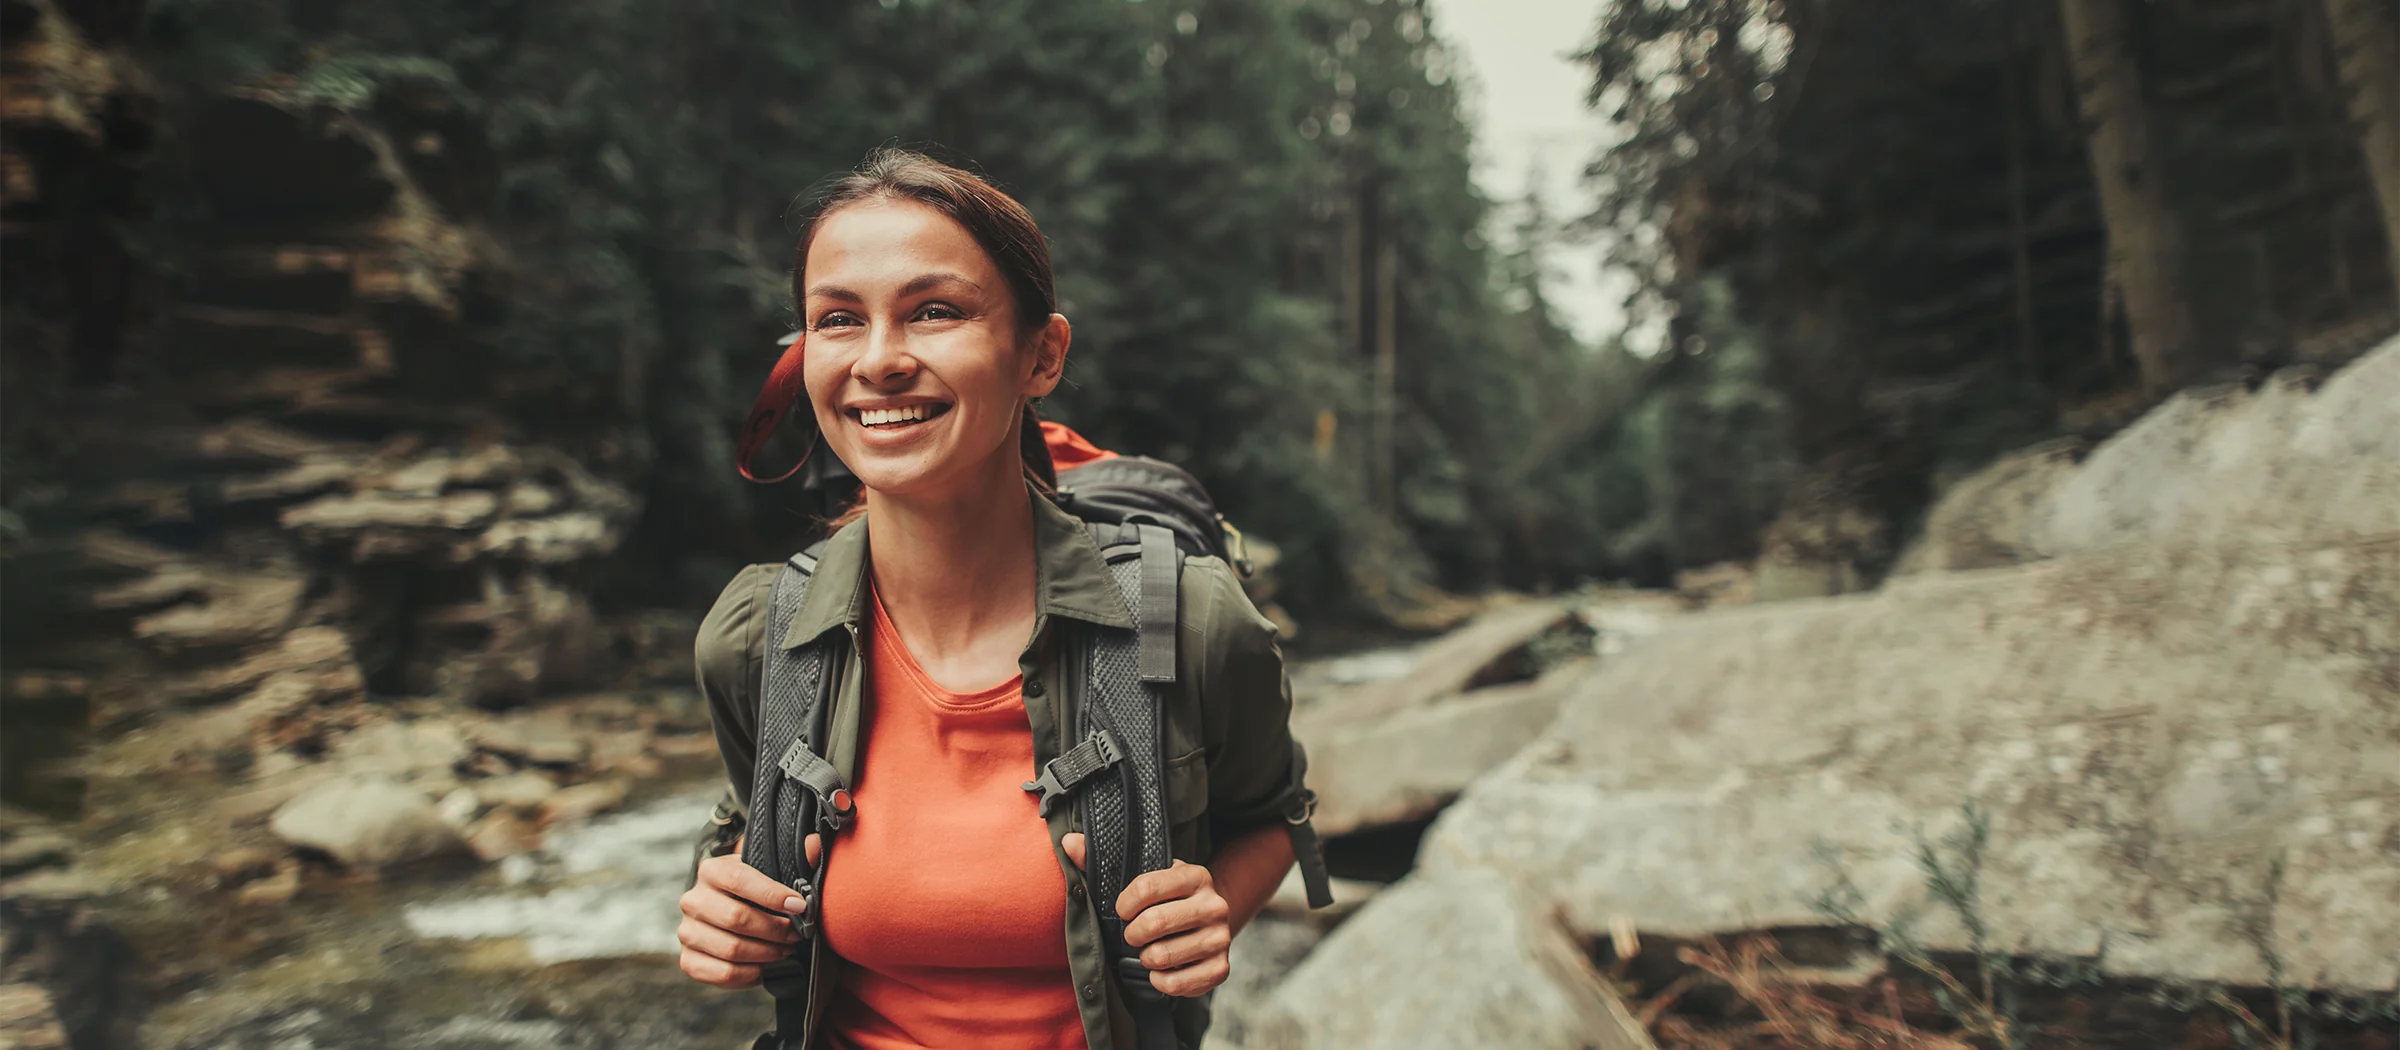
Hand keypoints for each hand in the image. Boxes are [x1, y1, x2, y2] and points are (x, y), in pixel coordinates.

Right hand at [678, 833, 818, 987]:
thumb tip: (814, 844)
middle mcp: (693, 900)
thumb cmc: (753, 890)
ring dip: (767, 953)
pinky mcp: (689, 960)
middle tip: (797, 934)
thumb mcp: (769, 868)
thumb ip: (794, 857)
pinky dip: (751, 973)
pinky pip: (723, 973)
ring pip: (731, 949)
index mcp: (711, 871)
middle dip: (775, 930)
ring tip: (786, 950)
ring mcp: (687, 931)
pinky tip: (766, 966)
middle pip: (736, 918)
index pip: (740, 881)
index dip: (773, 895)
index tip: (800, 906)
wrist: (725, 910)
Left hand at [1061, 832, 1232, 997]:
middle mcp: (1214, 904)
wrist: (1204, 927)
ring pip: (1163, 955)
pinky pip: (1177, 983)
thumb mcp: (1142, 878)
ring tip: (1146, 952)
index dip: (1123, 903)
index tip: (1120, 910)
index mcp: (1195, 875)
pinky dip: (1159, 981)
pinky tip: (1159, 971)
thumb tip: (1067, 841)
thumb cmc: (1164, 901)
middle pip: (1155, 922)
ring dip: (1144, 958)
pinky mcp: (1221, 969)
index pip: (1147, 886)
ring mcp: (1220, 938)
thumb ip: (1102, 862)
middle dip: (1131, 934)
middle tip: (1131, 936)